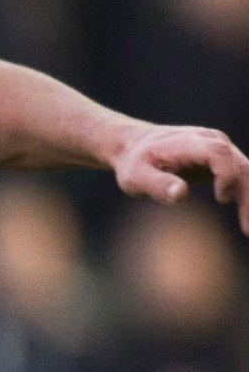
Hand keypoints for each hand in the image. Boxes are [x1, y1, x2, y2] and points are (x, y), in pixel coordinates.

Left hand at [111, 123, 248, 234]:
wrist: (134, 146)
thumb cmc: (134, 162)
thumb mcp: (134, 176)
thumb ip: (156, 184)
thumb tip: (180, 194)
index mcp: (188, 142)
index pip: (218, 152)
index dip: (226, 174)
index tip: (222, 199)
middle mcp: (210, 141)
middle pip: (240, 165)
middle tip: (247, 229)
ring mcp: (219, 149)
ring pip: (245, 172)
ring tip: (248, 230)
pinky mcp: (221, 160)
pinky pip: (241, 177)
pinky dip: (246, 198)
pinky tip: (246, 220)